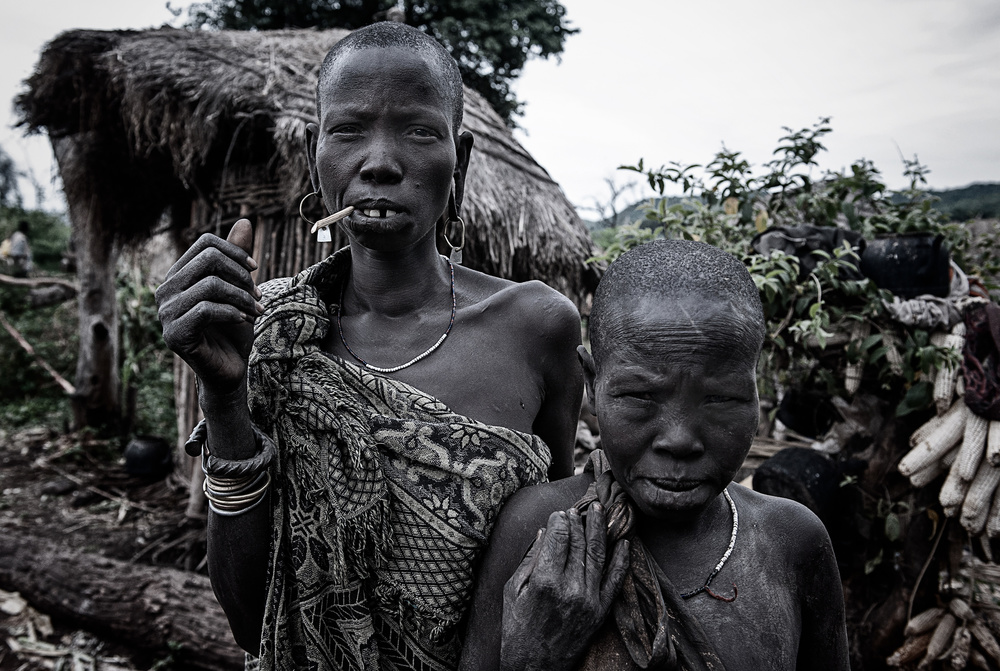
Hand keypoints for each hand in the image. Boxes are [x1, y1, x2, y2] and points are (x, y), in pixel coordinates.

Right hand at [155, 220, 259, 395]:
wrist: (230, 369)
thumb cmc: (233, 329)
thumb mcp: (239, 289)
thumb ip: (237, 258)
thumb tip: (247, 220)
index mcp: (178, 276)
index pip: (205, 243)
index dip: (235, 251)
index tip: (254, 270)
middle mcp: (165, 291)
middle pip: (208, 259)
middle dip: (241, 275)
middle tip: (258, 295)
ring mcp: (165, 314)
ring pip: (211, 285)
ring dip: (243, 297)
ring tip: (256, 311)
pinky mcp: (174, 335)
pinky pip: (207, 309)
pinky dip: (233, 312)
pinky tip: (244, 320)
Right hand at [500, 503, 629, 670]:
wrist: (534, 668)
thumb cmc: (517, 629)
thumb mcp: (513, 591)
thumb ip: (530, 559)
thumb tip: (543, 532)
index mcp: (544, 581)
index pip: (558, 537)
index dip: (559, 521)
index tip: (558, 513)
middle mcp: (570, 588)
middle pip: (579, 543)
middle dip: (578, 521)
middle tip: (576, 510)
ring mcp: (589, 600)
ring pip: (598, 555)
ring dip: (600, 530)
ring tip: (599, 511)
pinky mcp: (600, 612)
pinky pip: (615, 580)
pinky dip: (621, 559)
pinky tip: (624, 542)